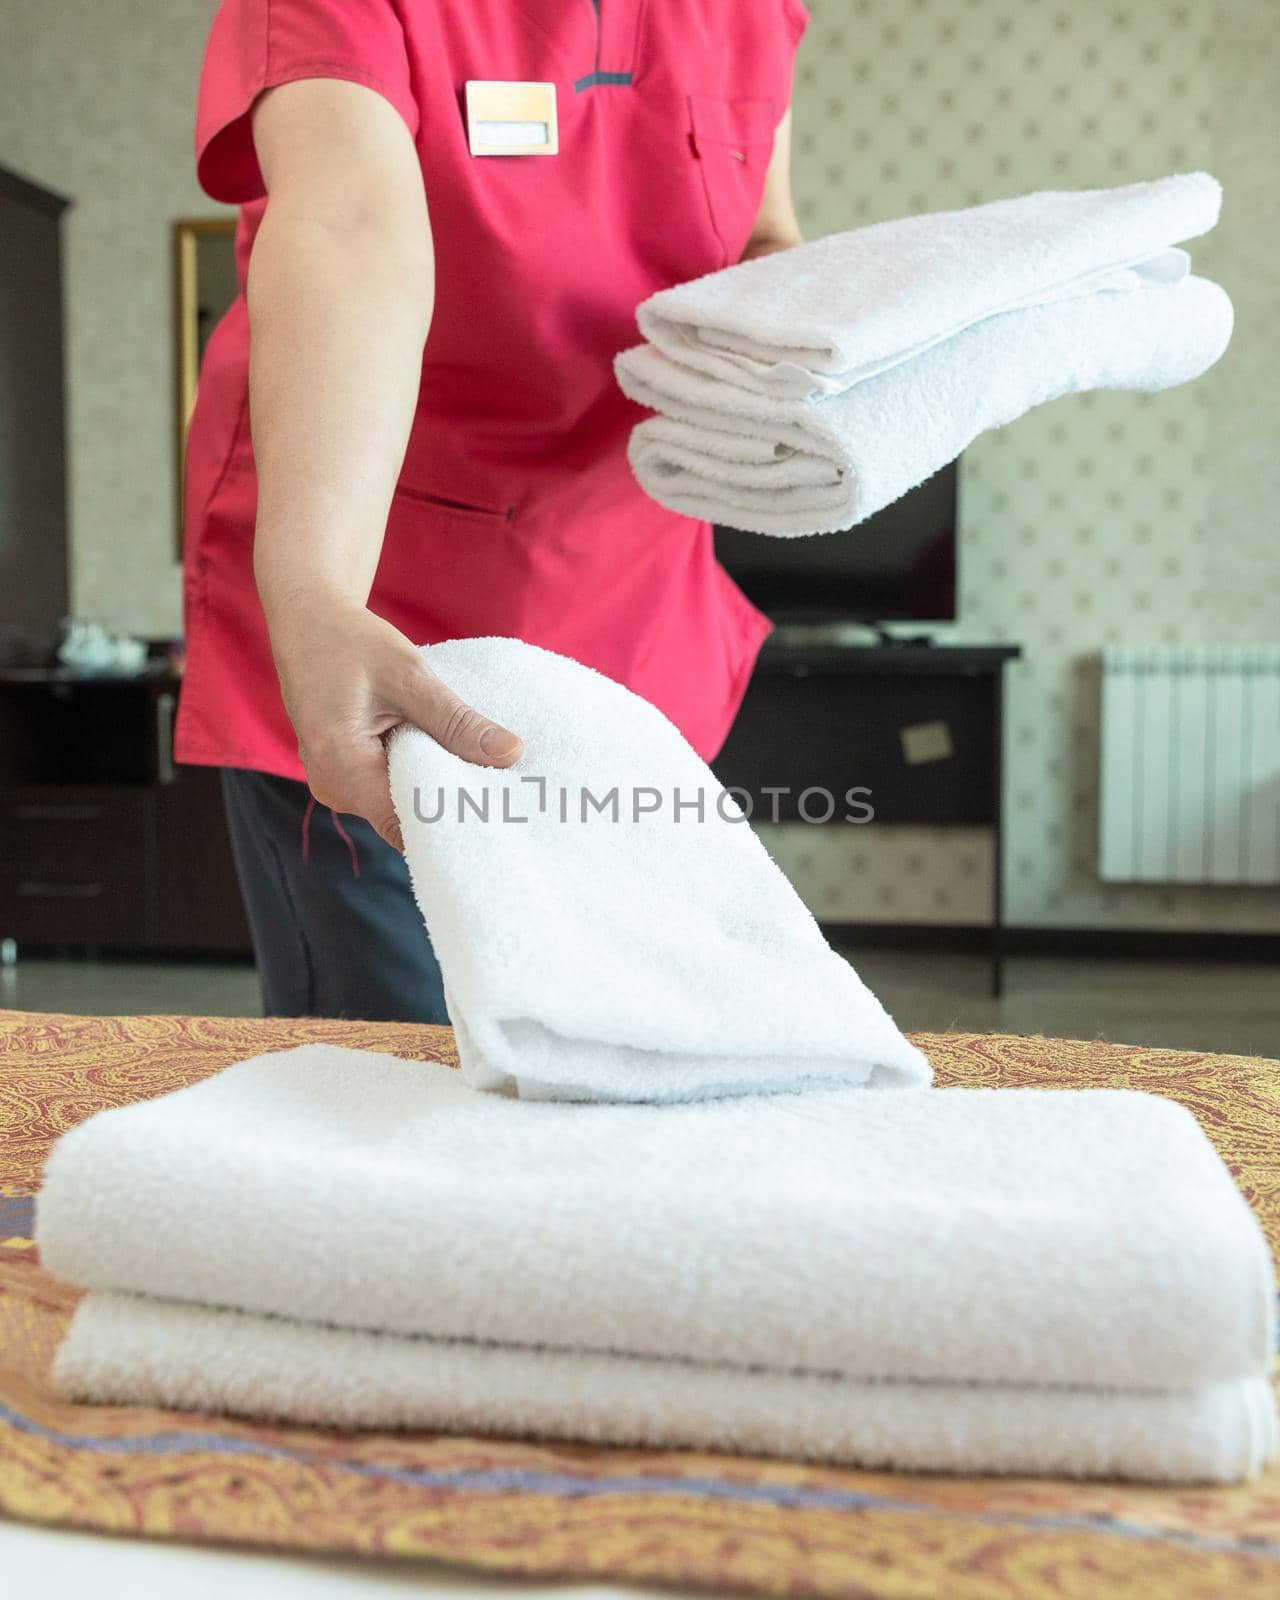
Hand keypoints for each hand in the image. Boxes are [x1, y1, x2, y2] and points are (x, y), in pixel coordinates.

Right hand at [266, 594, 522, 849]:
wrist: (308, 623)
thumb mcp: (410, 676)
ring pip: (399, 806)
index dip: (453, 823)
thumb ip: (457, 721)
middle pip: (404, 820)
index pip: (406, 825)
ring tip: (485, 774)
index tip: (500, 812)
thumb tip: (511, 754)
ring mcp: (335, 785)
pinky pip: (389, 789)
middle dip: (452, 806)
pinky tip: (452, 760)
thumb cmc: (350, 642)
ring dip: (438, 789)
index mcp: (340, 767)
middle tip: (506, 791)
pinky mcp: (344, 775)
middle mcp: (333, 788)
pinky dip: (421, 776)